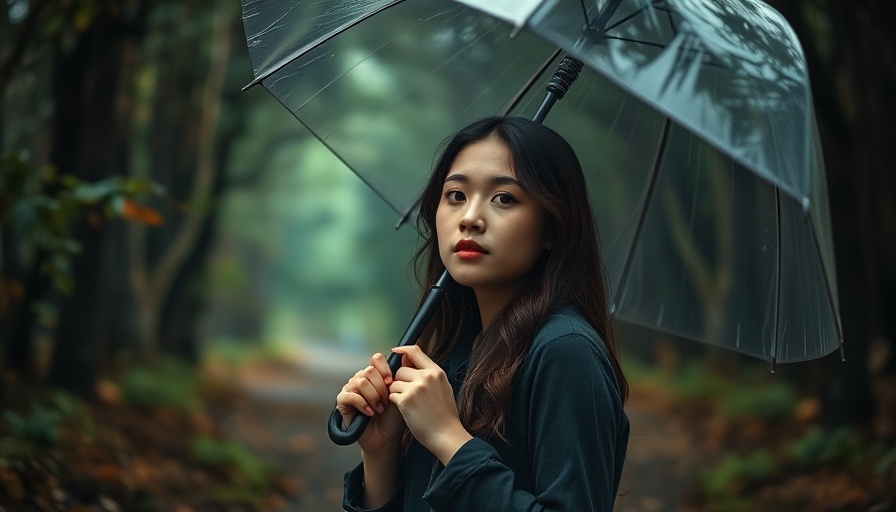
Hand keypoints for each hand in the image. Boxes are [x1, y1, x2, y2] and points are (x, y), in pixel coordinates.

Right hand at [335, 353, 405, 452]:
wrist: (386, 437)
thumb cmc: (394, 416)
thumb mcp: (402, 393)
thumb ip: (403, 374)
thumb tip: (407, 355)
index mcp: (375, 374)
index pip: (377, 359)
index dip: (385, 369)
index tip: (391, 383)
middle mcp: (361, 378)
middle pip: (369, 371)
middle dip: (381, 388)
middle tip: (386, 402)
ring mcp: (351, 388)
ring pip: (361, 382)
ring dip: (373, 397)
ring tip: (380, 409)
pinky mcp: (342, 401)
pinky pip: (350, 395)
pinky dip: (363, 404)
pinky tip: (370, 412)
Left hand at [389, 346, 471, 463]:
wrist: (446, 435)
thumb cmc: (445, 415)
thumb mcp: (443, 388)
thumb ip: (428, 374)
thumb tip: (409, 360)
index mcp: (436, 372)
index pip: (415, 351)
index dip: (403, 350)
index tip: (396, 351)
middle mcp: (426, 377)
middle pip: (401, 370)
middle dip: (400, 381)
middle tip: (407, 394)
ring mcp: (416, 388)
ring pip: (394, 383)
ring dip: (396, 393)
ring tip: (408, 404)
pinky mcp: (406, 400)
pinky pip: (391, 395)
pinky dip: (394, 402)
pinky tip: (405, 410)